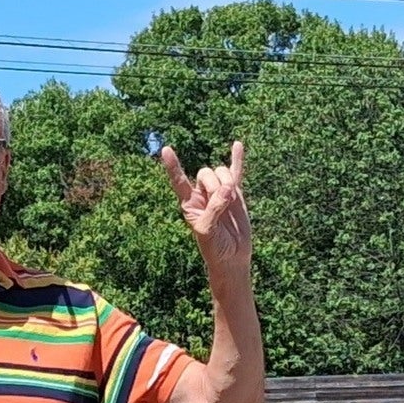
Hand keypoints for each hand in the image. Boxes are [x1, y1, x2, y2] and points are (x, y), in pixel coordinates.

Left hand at [160, 142, 249, 278]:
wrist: (232, 257)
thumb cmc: (214, 247)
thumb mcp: (207, 230)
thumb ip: (213, 209)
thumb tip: (228, 189)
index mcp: (189, 203)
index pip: (178, 180)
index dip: (173, 166)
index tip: (166, 150)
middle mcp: (201, 194)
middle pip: (205, 173)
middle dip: (215, 184)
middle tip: (222, 201)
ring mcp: (219, 192)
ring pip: (220, 172)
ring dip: (227, 182)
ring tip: (230, 200)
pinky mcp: (235, 194)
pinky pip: (236, 172)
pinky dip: (237, 159)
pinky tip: (238, 145)